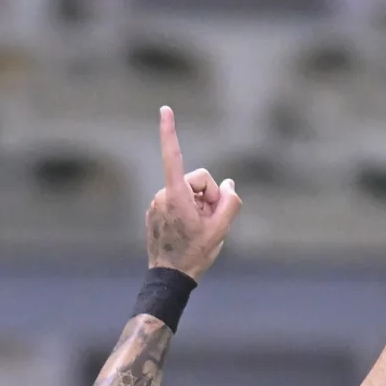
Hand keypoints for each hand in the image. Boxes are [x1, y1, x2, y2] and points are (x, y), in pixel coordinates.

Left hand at [146, 105, 239, 278]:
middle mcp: (163, 194)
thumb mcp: (221, 229)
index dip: (169, 131)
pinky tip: (187, 232)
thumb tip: (229, 186)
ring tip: (198, 229)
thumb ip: (230, 203)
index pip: (173, 156)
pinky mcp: (155, 211)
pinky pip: (178, 201)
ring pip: (189, 192)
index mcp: (176, 195)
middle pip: (197, 180)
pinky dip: (187, 211)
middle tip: (211, 221)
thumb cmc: (195, 253)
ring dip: (199, 205)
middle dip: (209, 196)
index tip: (165, 109)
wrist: (171, 276)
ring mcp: (157, 202)